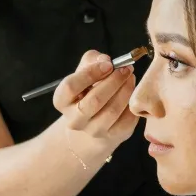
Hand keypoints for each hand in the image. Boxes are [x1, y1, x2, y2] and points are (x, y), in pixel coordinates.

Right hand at [53, 50, 138, 164]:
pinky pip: (126, 120)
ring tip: (131, 78)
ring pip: (112, 111)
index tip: (108, 64)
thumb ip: (92, 60)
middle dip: (113, 81)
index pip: (70, 87)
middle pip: (94, 100)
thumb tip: (106, 60)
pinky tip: (133, 93)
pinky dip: (132, 104)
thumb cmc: (89, 90)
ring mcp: (93, 130)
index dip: (90, 73)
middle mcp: (74, 119)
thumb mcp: (84, 72)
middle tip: (126, 69)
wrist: (94, 120)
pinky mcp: (113, 135)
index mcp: (62, 101)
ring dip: (125, 91)